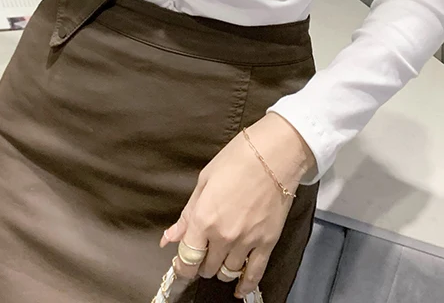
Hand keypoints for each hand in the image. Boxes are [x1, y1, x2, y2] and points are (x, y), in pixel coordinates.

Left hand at [160, 112, 316, 298]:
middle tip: (205, 252)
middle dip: (202, 263)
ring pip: (228, 273)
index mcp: (203, 218)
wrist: (274, 153)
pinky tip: (239, 288)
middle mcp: (223, 236)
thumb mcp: (204, 180)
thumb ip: (187, 214)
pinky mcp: (267, 243)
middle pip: (206, 267)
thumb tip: (169, 239)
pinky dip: (245, 285)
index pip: (187, 258)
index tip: (182, 264)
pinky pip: (254, 274)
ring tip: (221, 258)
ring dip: (221, 269)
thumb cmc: (237, 159)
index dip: (182, 266)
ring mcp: (246, 242)